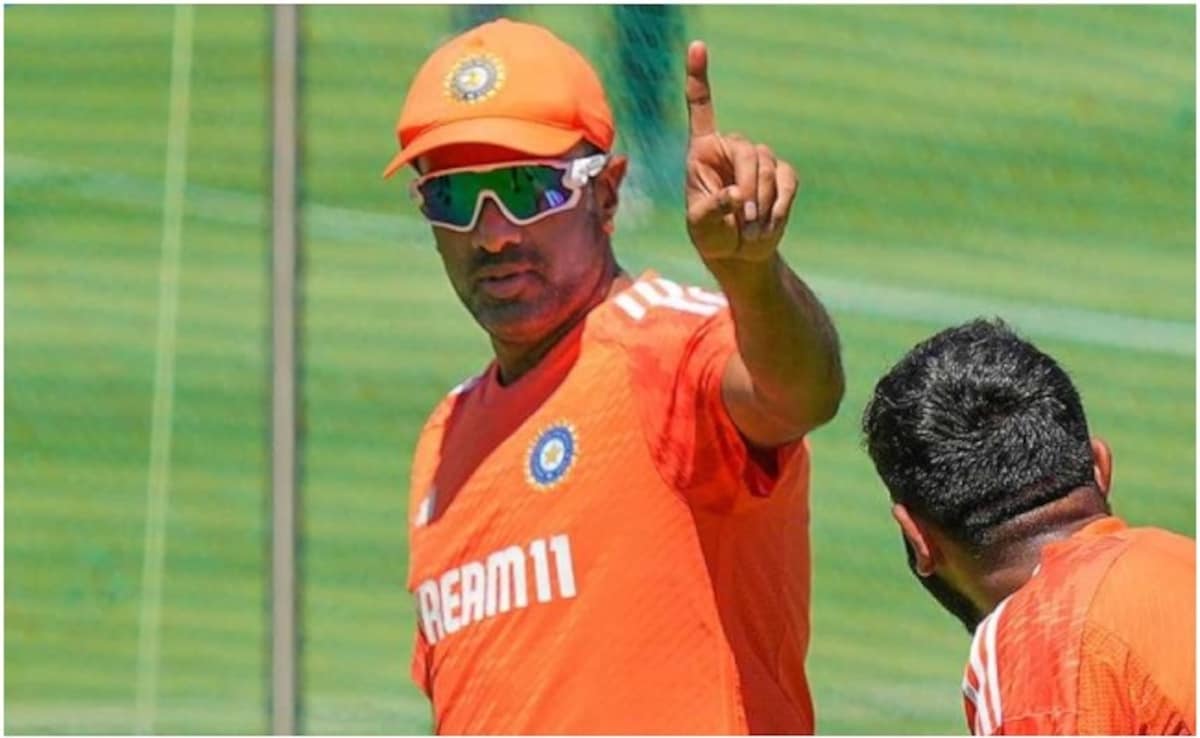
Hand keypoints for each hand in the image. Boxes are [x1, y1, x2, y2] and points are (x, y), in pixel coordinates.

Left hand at [684, 41, 799, 264]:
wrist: (740, 254)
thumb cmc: (711, 237)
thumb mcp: (701, 227)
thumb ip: (712, 209)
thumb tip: (736, 194)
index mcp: (702, 151)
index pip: (701, 108)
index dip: (699, 77)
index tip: (697, 45)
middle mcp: (731, 148)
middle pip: (748, 152)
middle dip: (750, 189)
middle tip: (744, 224)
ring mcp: (759, 159)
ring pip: (769, 168)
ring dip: (762, 205)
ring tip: (750, 231)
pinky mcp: (783, 174)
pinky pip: (787, 182)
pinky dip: (779, 207)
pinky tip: (767, 225)